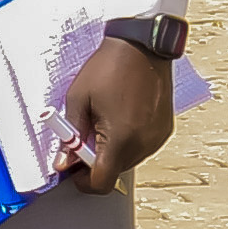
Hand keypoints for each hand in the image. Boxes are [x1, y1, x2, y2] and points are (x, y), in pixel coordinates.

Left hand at [50, 36, 179, 193]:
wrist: (143, 45)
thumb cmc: (109, 67)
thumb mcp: (78, 99)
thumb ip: (71, 137)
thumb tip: (63, 163)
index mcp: (121, 138)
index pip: (102, 181)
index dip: (83, 182)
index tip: (72, 173)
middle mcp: (144, 142)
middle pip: (115, 171)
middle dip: (95, 162)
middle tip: (82, 138)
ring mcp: (157, 137)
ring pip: (128, 160)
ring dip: (112, 151)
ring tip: (102, 122)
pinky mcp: (164, 129)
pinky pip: (141, 147)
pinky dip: (127, 141)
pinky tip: (119, 118)